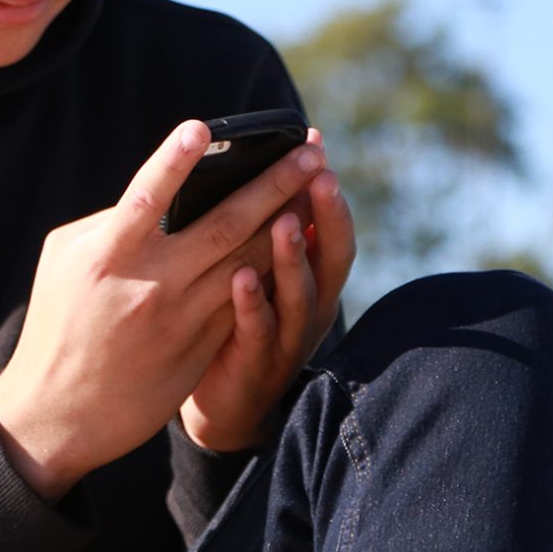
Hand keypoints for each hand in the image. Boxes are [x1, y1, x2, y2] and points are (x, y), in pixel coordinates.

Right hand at [0, 119, 331, 500]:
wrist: (60, 413)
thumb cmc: (58, 324)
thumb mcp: (65, 261)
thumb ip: (110, 223)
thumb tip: (159, 192)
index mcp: (107, 256)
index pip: (145, 198)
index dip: (173, 161)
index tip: (201, 126)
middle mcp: (149, 285)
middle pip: (223, 225)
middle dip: (273, 185)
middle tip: (308, 154)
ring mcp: (180, 319)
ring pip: (248, 261)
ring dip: (288, 222)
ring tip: (318, 189)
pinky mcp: (201, 347)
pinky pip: (246, 299)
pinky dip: (276, 268)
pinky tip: (301, 242)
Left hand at [180, 129, 354, 451]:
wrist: (222, 404)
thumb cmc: (238, 321)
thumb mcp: (259, 271)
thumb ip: (264, 231)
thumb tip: (255, 165)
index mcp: (313, 278)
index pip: (330, 228)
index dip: (326, 189)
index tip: (317, 148)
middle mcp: (312, 306)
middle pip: (330, 257)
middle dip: (327, 216)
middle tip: (320, 176)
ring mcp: (289, 337)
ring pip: (299, 294)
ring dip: (293, 257)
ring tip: (285, 221)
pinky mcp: (257, 363)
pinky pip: (258, 331)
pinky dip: (251, 304)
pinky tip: (238, 277)